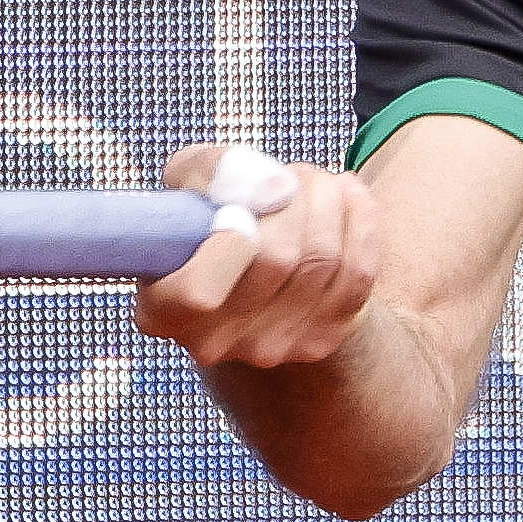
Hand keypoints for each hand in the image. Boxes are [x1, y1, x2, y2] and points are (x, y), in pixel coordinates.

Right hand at [133, 142, 380, 367]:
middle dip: (291, 197)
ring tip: (314, 182)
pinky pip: (359, 273)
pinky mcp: (321, 340)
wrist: (254, 269)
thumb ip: (213, 172)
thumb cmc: (209, 218)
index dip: (229, 241)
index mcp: (163, 309)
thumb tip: (276, 189)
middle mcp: (214, 343)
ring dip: (326, 200)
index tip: (240, 208)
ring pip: (322, 259)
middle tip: (290, 176)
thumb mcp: (188, 183)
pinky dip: (360, 219)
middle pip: (276, 260)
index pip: (200, 292)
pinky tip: (346, 195)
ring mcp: (271, 348)